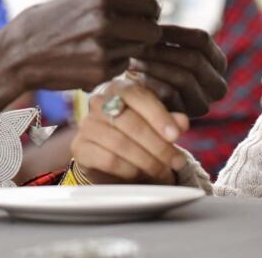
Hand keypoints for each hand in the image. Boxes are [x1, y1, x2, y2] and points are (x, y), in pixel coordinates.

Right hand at [0, 0, 161, 91]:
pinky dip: (113, 64)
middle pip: (152, 31)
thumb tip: (150, 9)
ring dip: (126, 49)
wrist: (19, 52)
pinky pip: (122, 66)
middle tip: (131, 36)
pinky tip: (91, 58)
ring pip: (137, 50)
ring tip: (101, 45)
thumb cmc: (50, 22)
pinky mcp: (99, 71)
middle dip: (146, 34)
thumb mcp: (81, 0)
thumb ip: (114, 2)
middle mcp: (106, 20)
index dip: (150, 13)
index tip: (143, 18)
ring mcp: (104, 48)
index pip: (151, 5)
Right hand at [71, 77, 189, 184]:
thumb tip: (182, 122)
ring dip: (146, 160)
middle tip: (176, 161)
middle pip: (131, 123)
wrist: (109, 156)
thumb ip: (169, 121)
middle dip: (158, 145)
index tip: (176, 135)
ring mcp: (86, 124)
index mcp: (119, 88)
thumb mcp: (156, 123)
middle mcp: (99, 101)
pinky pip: (108, 160)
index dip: (159, 116)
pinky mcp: (79, 147)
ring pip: (120, 143)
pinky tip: (140, 173)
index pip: (138, 97)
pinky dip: (129, 169)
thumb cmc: (136, 133)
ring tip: (162, 170)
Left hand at [127, 25, 227, 117]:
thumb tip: (152, 14)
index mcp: (218, 62)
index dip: (174, 31)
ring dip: (154, 64)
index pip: (201, 40)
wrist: (141, 100)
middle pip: (193, 59)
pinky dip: (150, 82)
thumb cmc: (153, 65)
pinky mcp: (186, 117)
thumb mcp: (165, 47)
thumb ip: (165, 34)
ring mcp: (204, 104)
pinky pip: (169, 94)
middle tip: (137, 43)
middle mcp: (218, 85)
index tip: (149, 27)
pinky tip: (132, 75)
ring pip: (183, 77)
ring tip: (132, 56)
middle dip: (162, 49)